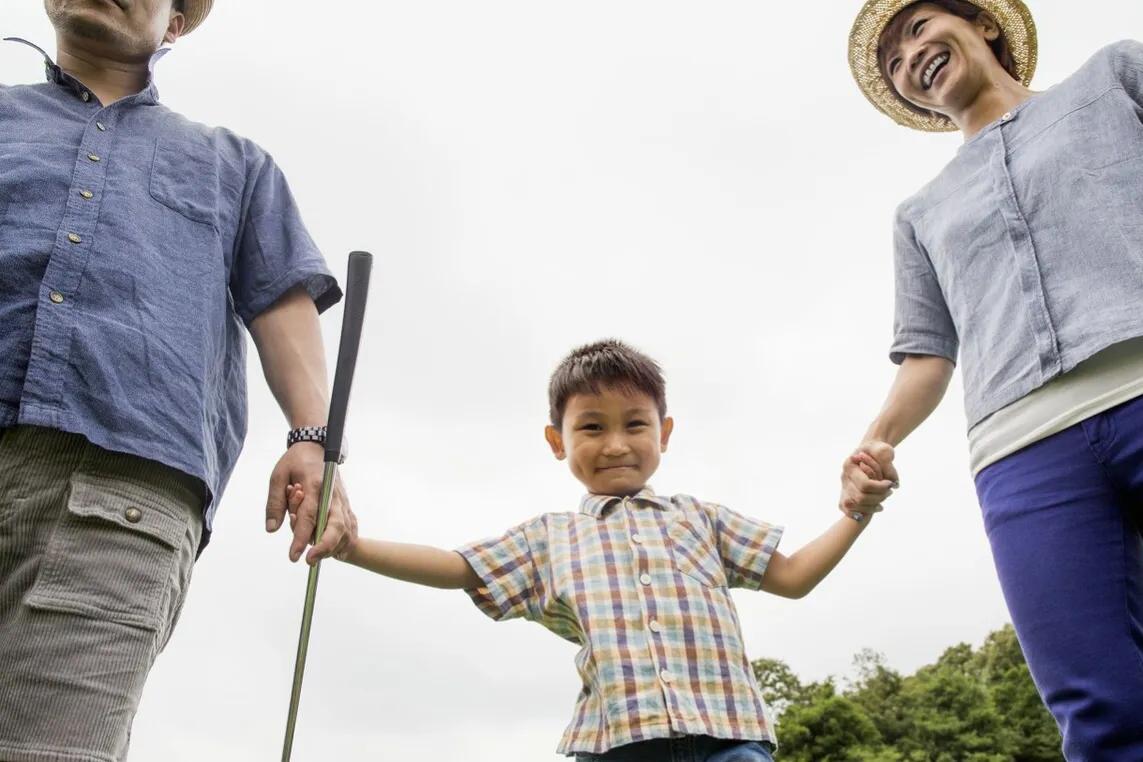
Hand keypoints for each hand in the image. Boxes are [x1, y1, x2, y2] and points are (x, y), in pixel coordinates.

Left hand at [265, 442, 357, 564]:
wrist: (316, 446)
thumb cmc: (296, 462)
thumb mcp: (278, 477)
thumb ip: (275, 503)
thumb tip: (272, 529)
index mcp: (315, 485)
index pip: (309, 517)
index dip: (301, 538)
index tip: (294, 556)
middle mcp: (333, 495)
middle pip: (335, 526)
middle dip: (324, 546)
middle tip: (310, 561)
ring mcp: (343, 500)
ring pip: (346, 530)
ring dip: (334, 547)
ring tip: (318, 556)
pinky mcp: (346, 505)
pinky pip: (351, 527)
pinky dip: (345, 542)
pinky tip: (335, 552)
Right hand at [839, 440, 898, 517]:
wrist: (870, 451)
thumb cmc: (877, 450)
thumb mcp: (884, 451)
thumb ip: (887, 466)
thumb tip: (894, 484)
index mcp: (850, 465)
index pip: (864, 485)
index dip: (880, 488)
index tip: (890, 484)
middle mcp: (844, 477)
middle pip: (860, 497)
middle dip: (878, 497)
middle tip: (890, 492)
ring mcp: (844, 487)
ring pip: (855, 505)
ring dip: (873, 505)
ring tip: (885, 498)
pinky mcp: (846, 495)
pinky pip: (850, 510)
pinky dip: (863, 511)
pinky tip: (877, 507)